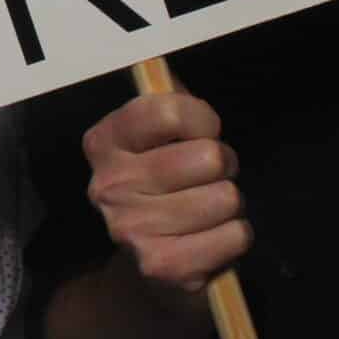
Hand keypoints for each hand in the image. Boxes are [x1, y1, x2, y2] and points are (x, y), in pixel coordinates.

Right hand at [81, 93, 249, 296]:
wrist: (146, 269)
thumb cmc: (164, 188)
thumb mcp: (159, 139)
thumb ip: (172, 101)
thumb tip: (174, 69)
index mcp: (104, 144)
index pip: (167, 112)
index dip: (202, 121)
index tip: (201, 134)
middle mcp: (108, 186)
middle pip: (209, 157)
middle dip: (222, 167)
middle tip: (205, 180)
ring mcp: (132, 230)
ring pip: (227, 197)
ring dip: (229, 205)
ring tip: (206, 211)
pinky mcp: (163, 267)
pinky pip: (235, 235)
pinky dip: (234, 237)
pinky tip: (210, 240)